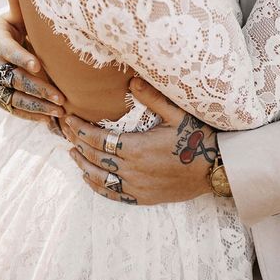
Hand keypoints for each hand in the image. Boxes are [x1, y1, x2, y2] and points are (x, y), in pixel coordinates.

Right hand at [0, 0, 65, 125]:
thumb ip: (16, 5)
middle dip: (39, 89)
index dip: (22, 58)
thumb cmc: (7, 27)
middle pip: (16, 79)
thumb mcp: (11, 16)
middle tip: (61, 97)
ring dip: (38, 106)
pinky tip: (49, 120)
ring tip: (60, 110)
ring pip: (16, 98)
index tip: (37, 65)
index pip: (9, 52)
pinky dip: (31, 116)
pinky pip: (14, 109)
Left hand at [63, 78, 215, 204]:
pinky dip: (97, 186)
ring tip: (72, 153)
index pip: (98, 139)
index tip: (69, 119)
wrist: (215, 169)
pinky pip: (113, 195)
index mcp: (137, 148)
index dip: (81, 129)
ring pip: (99, 178)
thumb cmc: (197, 138)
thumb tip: (131, 81)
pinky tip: (89, 178)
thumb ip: (153, 97)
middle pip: (94, 157)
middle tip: (64, 131)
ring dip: (83, 165)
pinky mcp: (143, 198)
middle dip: (77, 143)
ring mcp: (137, 187)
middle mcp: (133, 170)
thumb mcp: (177, 114)